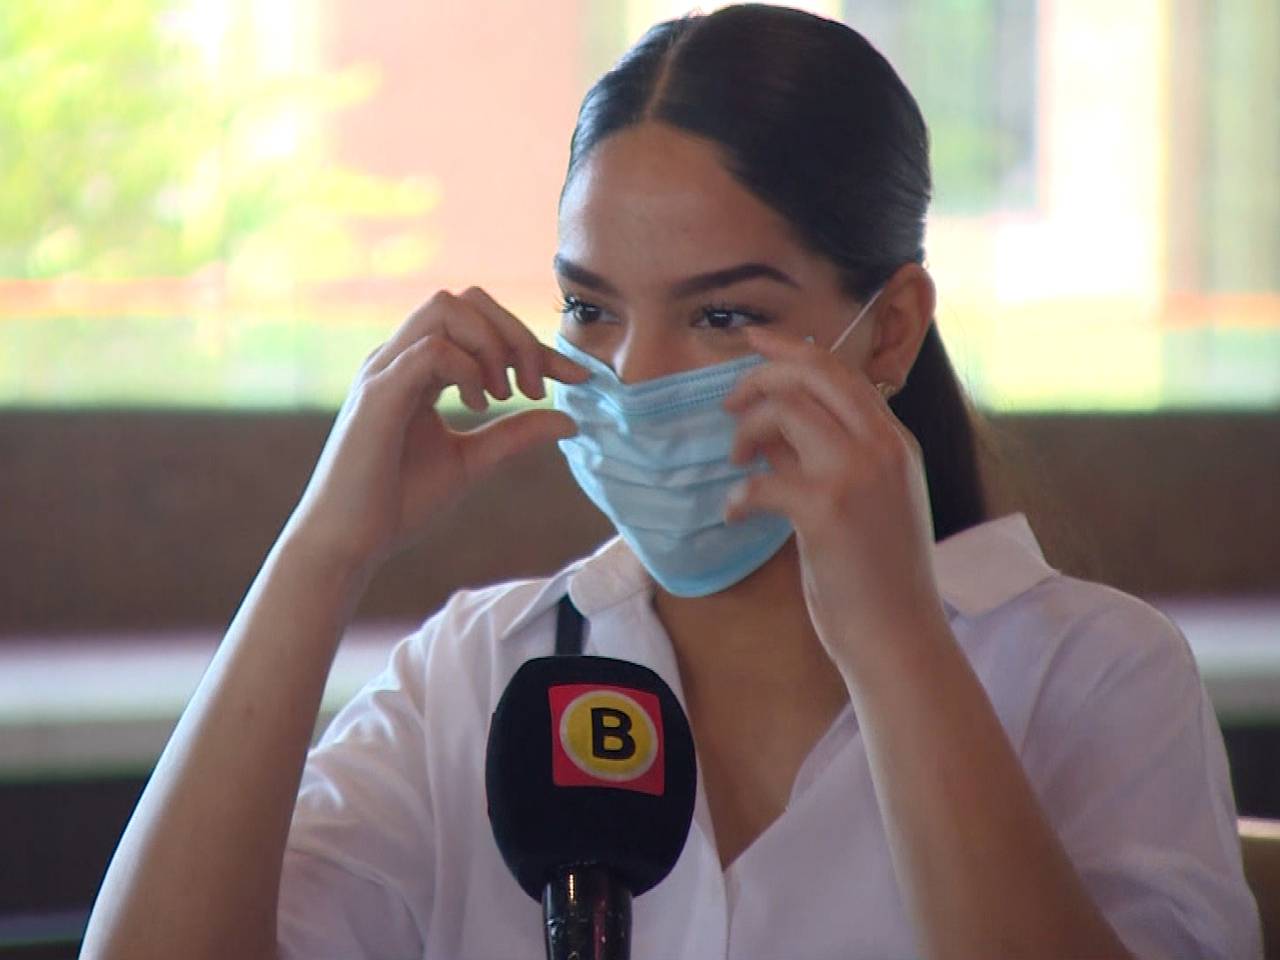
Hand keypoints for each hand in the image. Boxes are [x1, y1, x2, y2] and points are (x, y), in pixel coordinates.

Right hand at [282, 286, 587, 578]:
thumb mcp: (472, 461)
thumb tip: (569, 419)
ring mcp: (384, 370)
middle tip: (536, 390)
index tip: (576, 377)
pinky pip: (431, 350)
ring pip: (445, 307)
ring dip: (491, 345)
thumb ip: (515, 434)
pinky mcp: (377, 394)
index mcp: (418, 368)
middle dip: (515, 335)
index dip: (534, 344)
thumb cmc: (398, 502)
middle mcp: (399, 358)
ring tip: (505, 395)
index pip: (482, 326)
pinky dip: (467, 369)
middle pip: (466, 299)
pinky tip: (478, 407)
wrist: (349, 542)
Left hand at [722, 325, 943, 668]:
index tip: (755, 341)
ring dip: (746, 431)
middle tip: (729, 402)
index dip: (792, 350)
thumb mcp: (862, 500)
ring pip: (786, 412)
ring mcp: (858, 474)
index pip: (842, 372)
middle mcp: (883, 447)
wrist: (900, 635)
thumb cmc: (879, 576)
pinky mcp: (827, 509)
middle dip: (761, 376)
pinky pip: (762, 480)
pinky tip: (736, 515)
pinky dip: (739, 495)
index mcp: (895, 441)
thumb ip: (823, 456)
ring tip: (736, 464)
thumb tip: (770, 424)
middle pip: (814, 374)